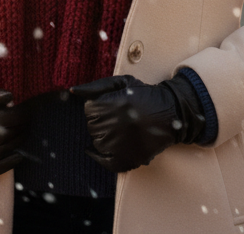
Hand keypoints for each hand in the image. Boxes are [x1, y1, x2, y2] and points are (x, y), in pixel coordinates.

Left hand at [69, 73, 205, 172]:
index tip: (109, 104)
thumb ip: (96, 86)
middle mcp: (116, 125)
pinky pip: (105, 162)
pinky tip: (106, 147)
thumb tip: (72, 90)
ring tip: (120, 128)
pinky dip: (101, 156)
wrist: (171, 113)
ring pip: (97, 142)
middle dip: (101, 120)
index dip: (98, 106)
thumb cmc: (144, 94)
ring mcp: (122, 145)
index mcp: (114, 105)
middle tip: (117, 116)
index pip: (89, 109)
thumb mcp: (122, 82)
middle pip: (92, 125)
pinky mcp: (129, 159)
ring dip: (104, 135)